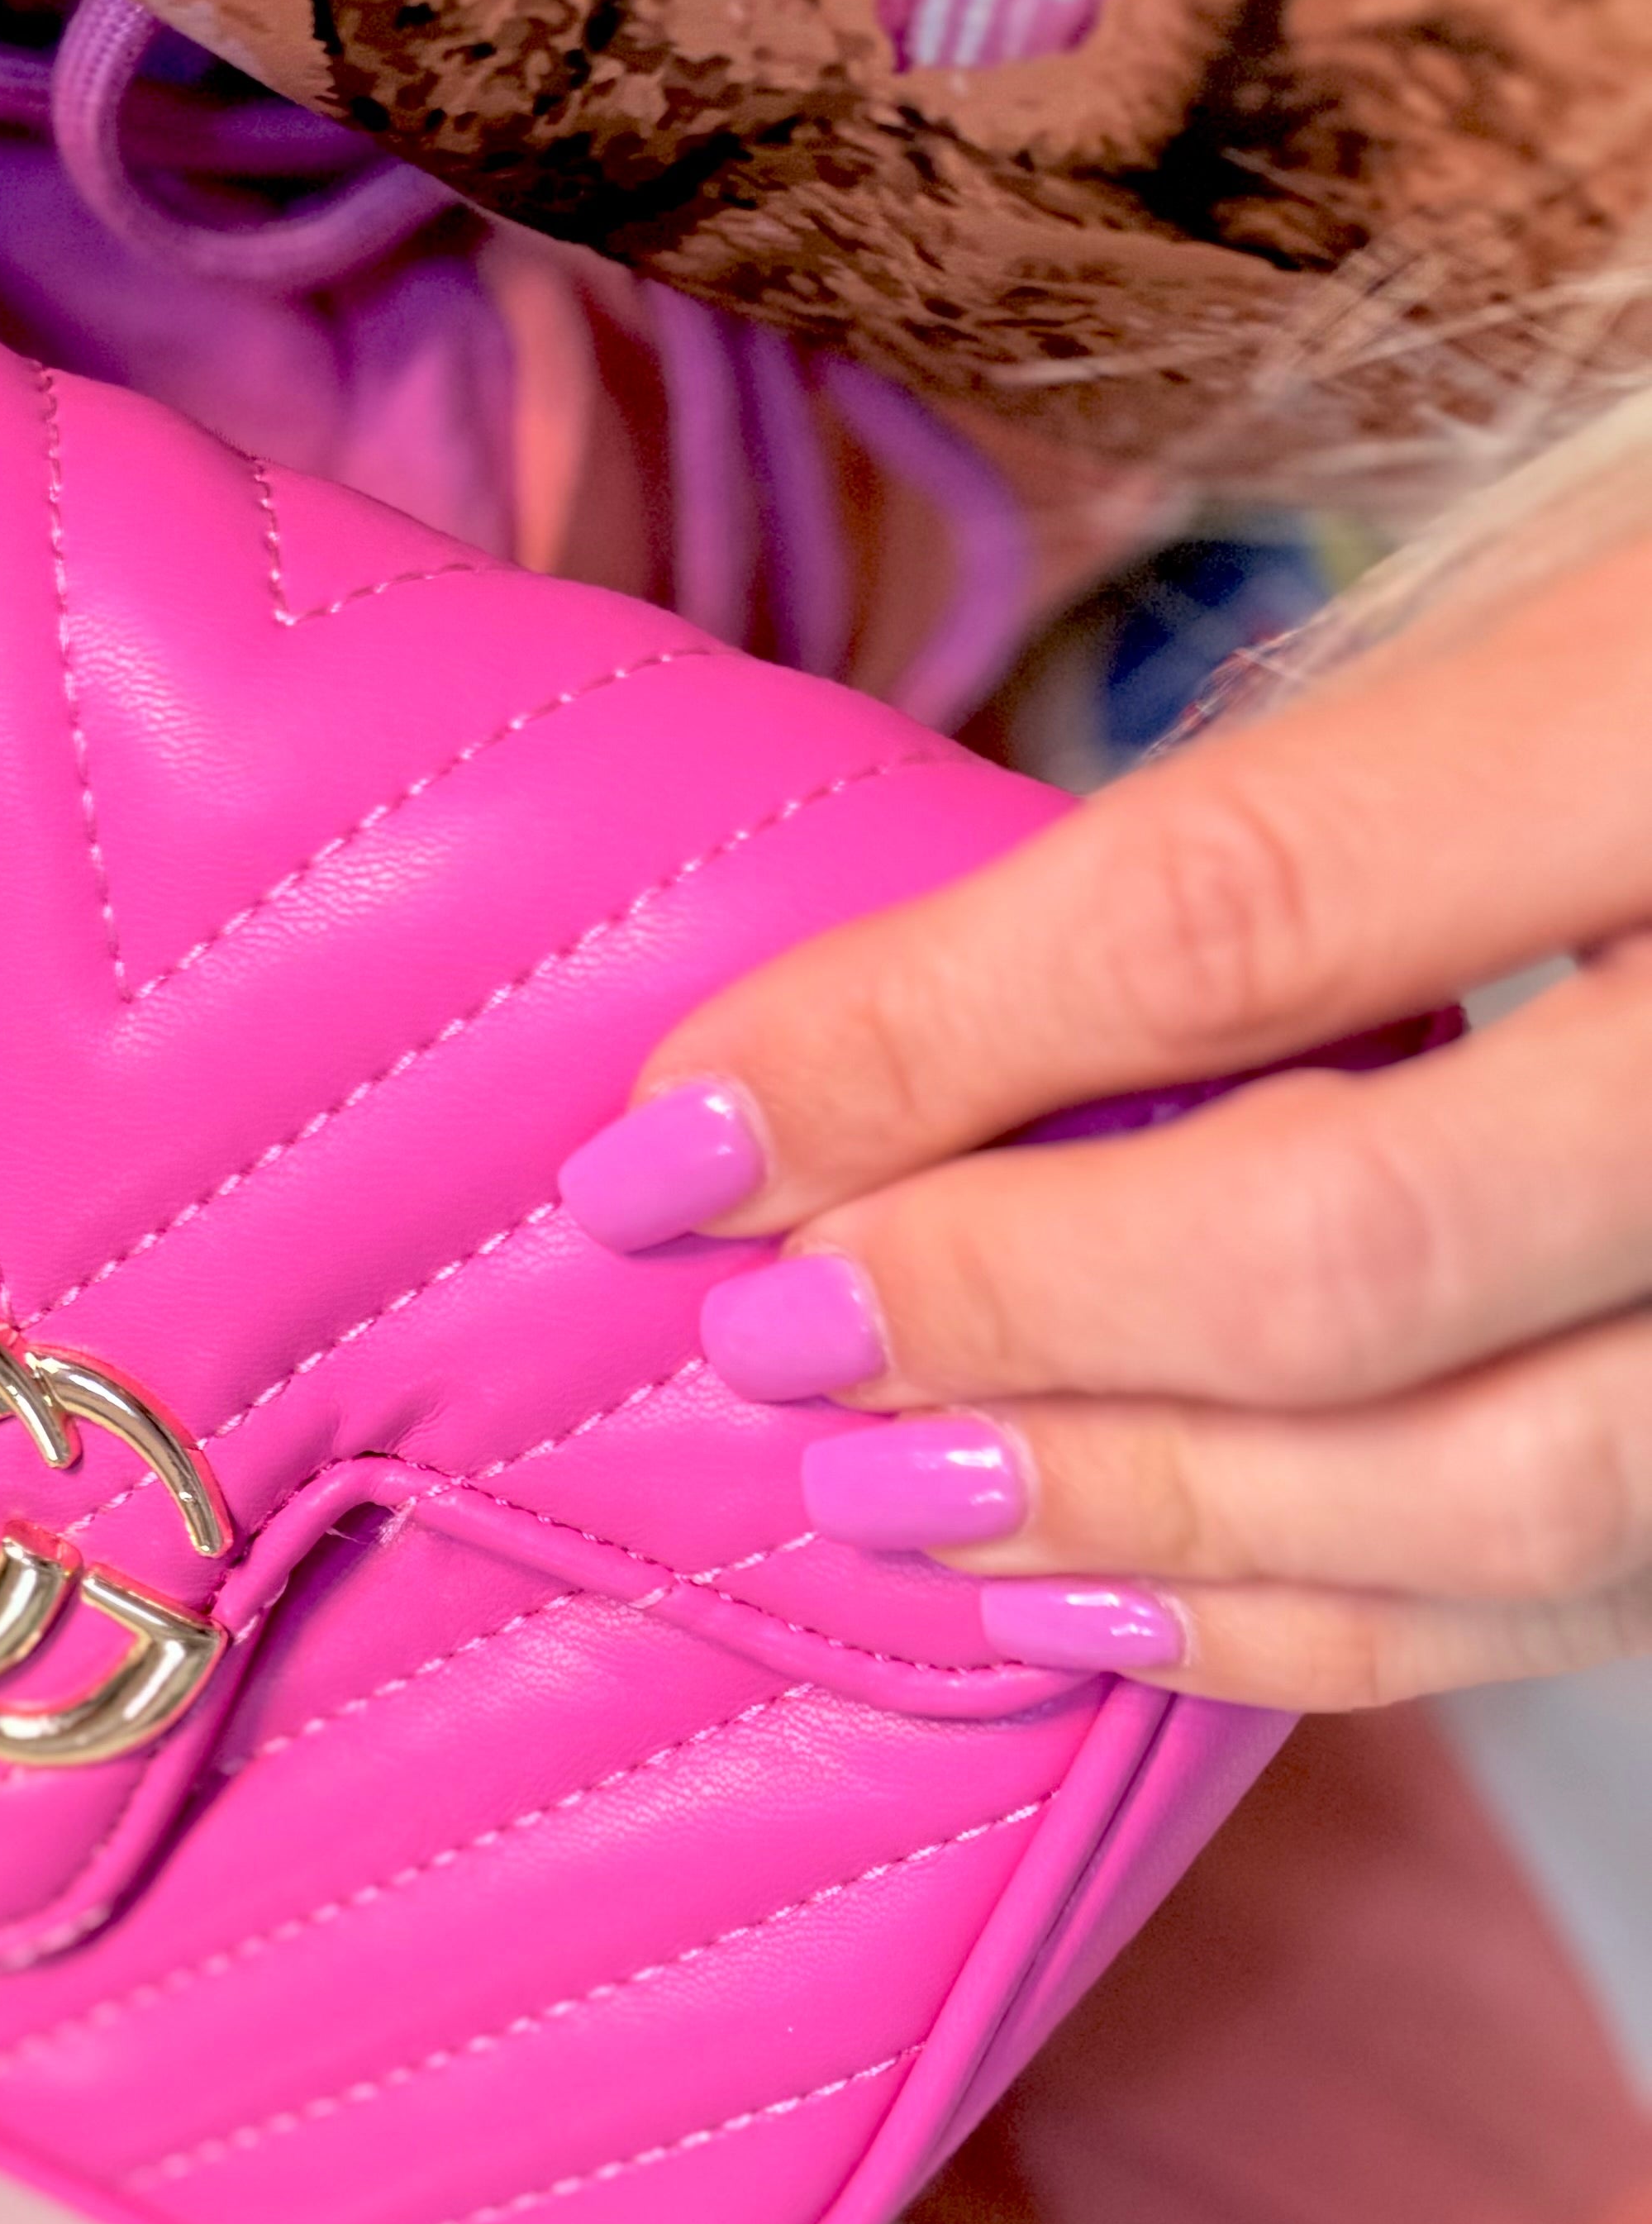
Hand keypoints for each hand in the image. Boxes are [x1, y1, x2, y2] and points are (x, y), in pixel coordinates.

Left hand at [556, 519, 1651, 1707]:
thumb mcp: (1606, 597)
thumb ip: (1323, 811)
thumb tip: (904, 1045)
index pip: (1244, 908)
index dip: (910, 1051)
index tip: (666, 1145)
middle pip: (1357, 1250)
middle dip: (1006, 1322)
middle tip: (770, 1339)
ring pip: (1499, 1490)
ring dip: (1138, 1519)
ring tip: (883, 1504)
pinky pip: (1598, 1597)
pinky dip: (1321, 1626)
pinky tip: (1104, 1598)